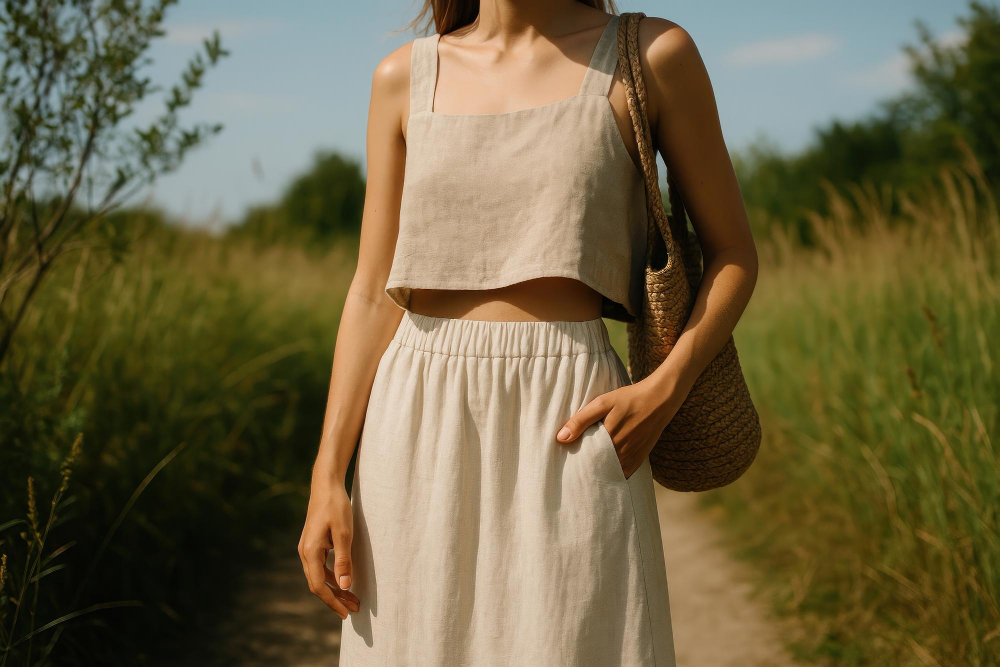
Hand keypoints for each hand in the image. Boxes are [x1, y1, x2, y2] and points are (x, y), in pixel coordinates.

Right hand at [298, 482, 360, 618]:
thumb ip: (343, 561)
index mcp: (309, 552)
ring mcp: (307, 548)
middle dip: (335, 598)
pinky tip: (344, 580)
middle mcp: (305, 552)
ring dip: (335, 588)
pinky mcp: (313, 544)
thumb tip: (345, 587)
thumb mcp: (344, 533)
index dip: (332, 602)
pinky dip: (332, 577)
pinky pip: (320, 567)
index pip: (318, 586)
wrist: (326, 485)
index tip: (346, 613)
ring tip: (353, 598)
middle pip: (317, 584)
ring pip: (319, 576)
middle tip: (355, 608)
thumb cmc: (336, 506)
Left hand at [555, 377, 684, 478]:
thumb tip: (561, 438)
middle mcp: (621, 453)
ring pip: (610, 473)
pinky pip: (623, 473)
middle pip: (597, 469)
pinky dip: (613, 474)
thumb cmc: (629, 399)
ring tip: (585, 474)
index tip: (565, 465)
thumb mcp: (603, 403)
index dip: (575, 463)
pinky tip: (604, 472)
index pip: (585, 460)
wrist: (659, 400)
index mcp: (609, 440)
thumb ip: (581, 420)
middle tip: (572, 471)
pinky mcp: (640, 459)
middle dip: (585, 470)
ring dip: (599, 474)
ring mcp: (632, 458)